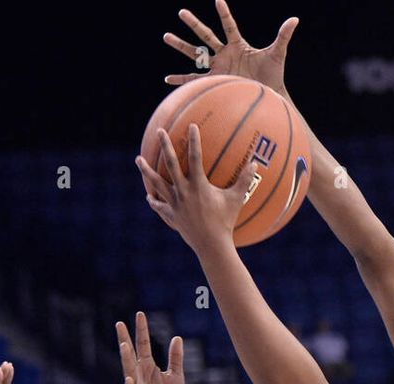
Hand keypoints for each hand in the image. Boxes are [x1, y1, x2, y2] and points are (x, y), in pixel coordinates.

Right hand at [117, 312, 184, 383]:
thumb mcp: (175, 375)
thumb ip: (175, 357)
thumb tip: (177, 337)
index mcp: (148, 365)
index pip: (142, 343)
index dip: (141, 329)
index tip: (139, 314)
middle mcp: (139, 372)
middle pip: (131, 352)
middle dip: (125, 338)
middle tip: (119, 323)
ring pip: (129, 368)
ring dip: (126, 357)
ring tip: (123, 344)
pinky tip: (129, 378)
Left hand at [137, 124, 250, 249]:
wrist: (211, 246)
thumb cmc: (226, 222)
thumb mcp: (237, 200)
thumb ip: (244, 181)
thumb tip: (255, 163)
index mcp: (198, 186)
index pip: (195, 158)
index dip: (194, 141)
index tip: (192, 126)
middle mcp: (183, 192)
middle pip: (170, 164)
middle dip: (165, 146)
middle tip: (159, 131)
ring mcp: (175, 204)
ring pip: (157, 184)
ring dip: (147, 171)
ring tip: (138, 160)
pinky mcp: (171, 216)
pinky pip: (160, 206)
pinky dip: (154, 201)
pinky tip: (149, 197)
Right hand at [163, 0, 297, 94]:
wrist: (267, 95)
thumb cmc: (273, 75)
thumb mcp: (277, 54)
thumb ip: (283, 36)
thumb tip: (295, 19)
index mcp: (238, 44)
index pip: (229, 25)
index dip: (224, 12)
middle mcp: (225, 53)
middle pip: (206, 35)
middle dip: (194, 24)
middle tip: (181, 12)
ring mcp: (218, 67)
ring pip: (195, 54)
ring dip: (181, 45)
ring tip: (166, 36)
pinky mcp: (215, 81)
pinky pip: (194, 80)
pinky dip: (181, 80)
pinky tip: (168, 79)